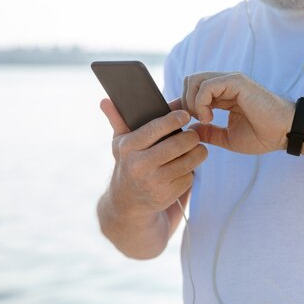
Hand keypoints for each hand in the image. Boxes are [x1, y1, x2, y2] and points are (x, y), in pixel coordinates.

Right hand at [99, 98, 207, 217]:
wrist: (126, 203)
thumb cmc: (128, 164)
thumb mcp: (120, 144)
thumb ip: (117, 120)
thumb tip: (105, 100)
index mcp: (128, 147)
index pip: (155, 128)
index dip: (173, 119)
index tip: (185, 115)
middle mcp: (139, 165)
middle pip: (177, 144)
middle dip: (192, 137)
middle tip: (195, 134)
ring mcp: (153, 182)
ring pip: (188, 161)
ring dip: (198, 153)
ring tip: (197, 148)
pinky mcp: (166, 195)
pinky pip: (188, 177)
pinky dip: (191, 171)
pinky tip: (185, 168)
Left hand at [181, 72, 293, 154]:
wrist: (284, 133)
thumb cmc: (262, 135)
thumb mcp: (228, 138)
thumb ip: (209, 133)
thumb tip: (190, 130)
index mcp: (224, 95)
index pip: (194, 91)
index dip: (180, 104)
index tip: (175, 121)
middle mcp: (226, 84)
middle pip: (189, 81)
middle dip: (185, 103)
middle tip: (197, 122)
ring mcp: (231, 81)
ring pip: (194, 80)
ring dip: (192, 102)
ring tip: (204, 120)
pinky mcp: (236, 81)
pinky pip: (207, 85)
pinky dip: (202, 102)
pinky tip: (210, 118)